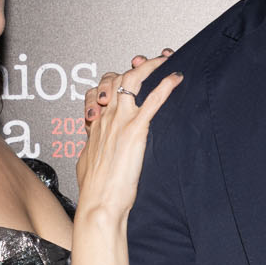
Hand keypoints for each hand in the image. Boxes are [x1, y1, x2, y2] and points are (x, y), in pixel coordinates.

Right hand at [74, 52, 179, 219]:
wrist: (99, 203)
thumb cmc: (95, 189)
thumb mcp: (90, 160)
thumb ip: (95, 146)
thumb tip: (96, 146)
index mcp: (96, 124)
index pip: (102, 89)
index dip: (115, 78)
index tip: (128, 75)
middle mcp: (105, 117)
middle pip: (117, 78)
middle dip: (135, 65)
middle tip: (150, 61)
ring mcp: (119, 122)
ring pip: (132, 80)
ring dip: (150, 66)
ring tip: (165, 61)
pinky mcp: (134, 131)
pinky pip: (152, 101)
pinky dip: (165, 86)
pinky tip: (176, 78)